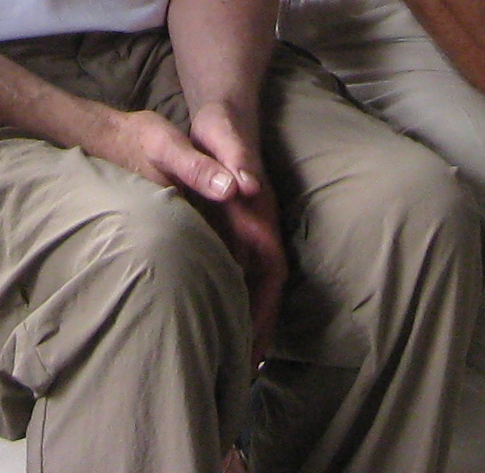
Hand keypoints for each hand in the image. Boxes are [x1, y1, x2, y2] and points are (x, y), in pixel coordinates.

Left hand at [178, 103, 286, 361]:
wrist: (224, 112)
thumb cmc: (220, 126)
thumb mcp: (223, 135)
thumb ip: (234, 157)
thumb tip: (246, 186)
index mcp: (260, 213)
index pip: (270, 271)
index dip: (264, 310)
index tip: (256, 347)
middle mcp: (258, 227)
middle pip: (263, 289)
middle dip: (256, 328)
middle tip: (242, 373)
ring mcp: (247, 231)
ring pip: (251, 285)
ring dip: (245, 319)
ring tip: (232, 361)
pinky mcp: (232, 229)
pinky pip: (236, 273)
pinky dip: (230, 299)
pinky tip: (214, 319)